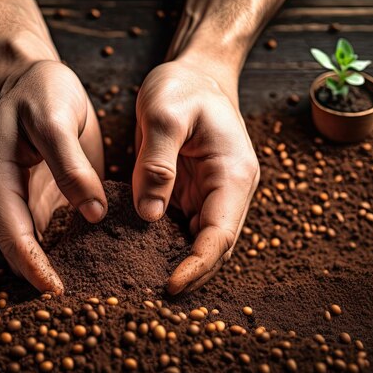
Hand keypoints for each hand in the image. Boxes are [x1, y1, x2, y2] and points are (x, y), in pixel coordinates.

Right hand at [0, 60, 105, 293]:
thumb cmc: (39, 88)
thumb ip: (71, 168)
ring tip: (82, 293)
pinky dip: (62, 246)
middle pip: (15, 247)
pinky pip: (47, 226)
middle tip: (74, 304)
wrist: (30, 70)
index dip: (33, 266)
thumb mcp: (55, 119)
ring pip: (30, 242)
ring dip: (51, 267)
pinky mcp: (36, 192)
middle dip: (39, 277)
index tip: (57, 293)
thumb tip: (91, 213)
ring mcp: (17, 194)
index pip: (10, 234)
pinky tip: (86, 261)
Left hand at [133, 58, 258, 294]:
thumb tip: (149, 215)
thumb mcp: (164, 113)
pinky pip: (180, 226)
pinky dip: (164, 244)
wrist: (193, 75)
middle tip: (150, 297)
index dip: (198, 265)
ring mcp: (211, 194)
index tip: (169, 286)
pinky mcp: (192, 193)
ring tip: (141, 284)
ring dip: (175, 264)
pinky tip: (138, 256)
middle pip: (213, 247)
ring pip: (197, 241)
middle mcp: (228, 191)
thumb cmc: (182, 87)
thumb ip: (157, 163)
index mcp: (234, 174)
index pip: (220, 234)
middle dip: (188, 275)